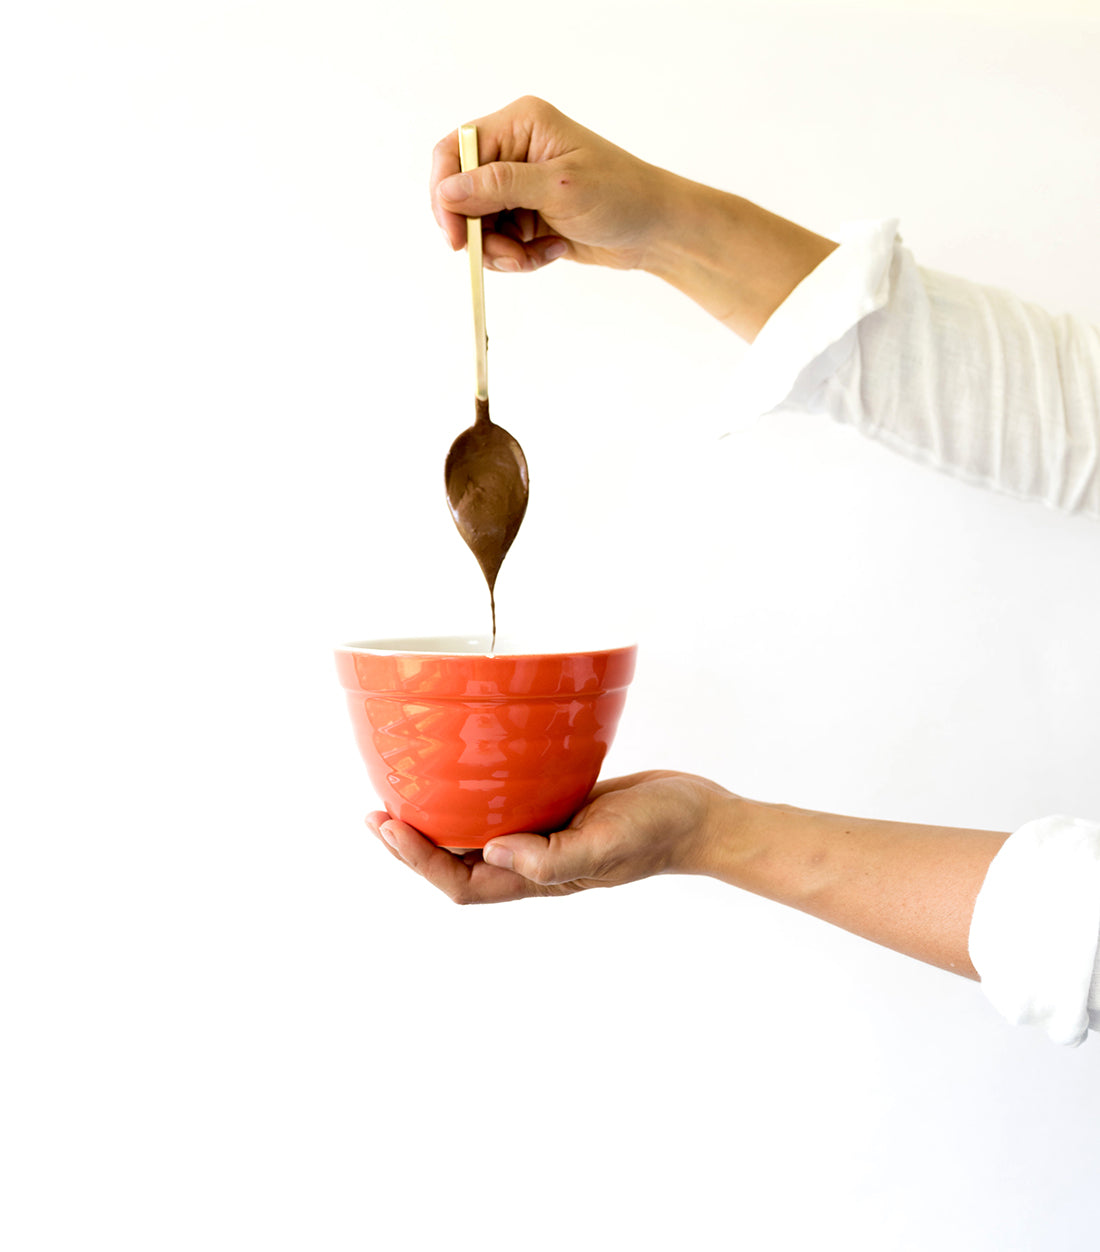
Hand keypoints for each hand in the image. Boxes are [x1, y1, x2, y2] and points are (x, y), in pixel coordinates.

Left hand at [366, 770, 738, 904]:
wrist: (699, 816)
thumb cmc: (660, 831)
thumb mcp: (610, 844)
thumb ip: (555, 859)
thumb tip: (493, 853)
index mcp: (538, 879)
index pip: (462, 882)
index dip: (419, 861)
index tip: (389, 824)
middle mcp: (531, 862)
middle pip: (455, 865)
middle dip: (412, 846)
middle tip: (374, 813)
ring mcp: (542, 836)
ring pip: (474, 838)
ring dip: (436, 824)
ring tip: (401, 797)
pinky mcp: (555, 810)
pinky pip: (502, 810)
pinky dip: (473, 798)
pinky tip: (462, 775)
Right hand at [430, 96, 673, 274]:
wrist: (656, 229)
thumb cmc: (621, 196)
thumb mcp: (558, 189)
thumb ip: (499, 187)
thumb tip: (447, 192)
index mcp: (520, 125)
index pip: (456, 151)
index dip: (446, 194)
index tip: (456, 236)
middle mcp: (515, 150)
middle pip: (462, 194)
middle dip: (481, 233)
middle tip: (506, 256)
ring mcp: (520, 185)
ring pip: (480, 225)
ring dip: (502, 251)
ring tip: (535, 256)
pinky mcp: (527, 215)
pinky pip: (501, 242)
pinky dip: (520, 256)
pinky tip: (551, 250)